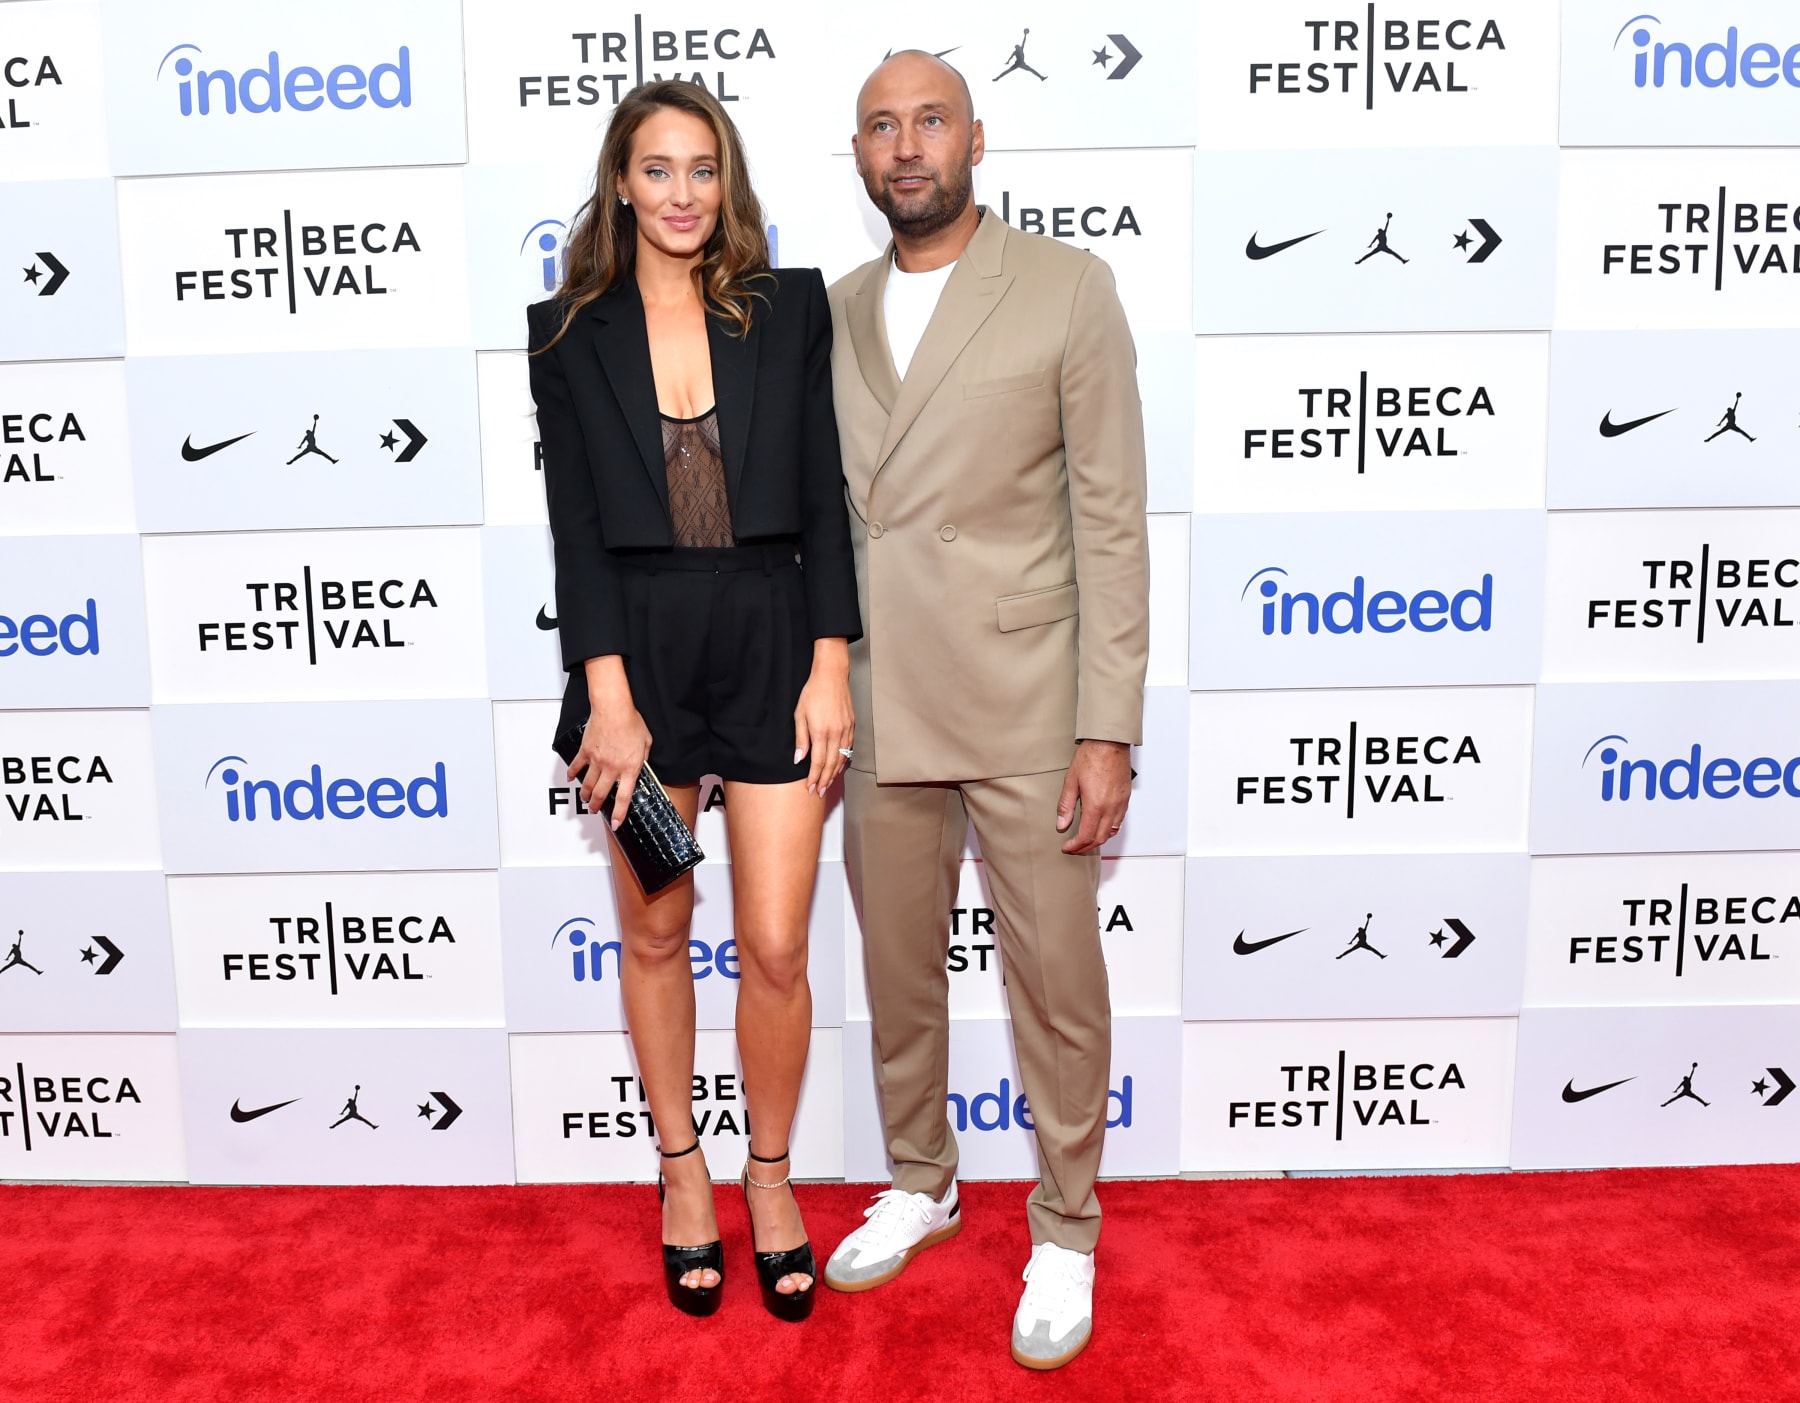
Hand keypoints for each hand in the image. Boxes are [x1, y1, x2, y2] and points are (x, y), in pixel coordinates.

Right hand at [574, 656, 651, 829]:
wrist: (614, 708)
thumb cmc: (632, 722)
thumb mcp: (646, 743)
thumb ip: (643, 758)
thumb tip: (641, 765)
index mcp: (629, 768)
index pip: (624, 797)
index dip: (619, 813)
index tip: (615, 823)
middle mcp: (612, 768)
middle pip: (602, 794)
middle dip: (596, 805)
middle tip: (594, 810)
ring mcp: (597, 761)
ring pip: (589, 784)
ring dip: (586, 794)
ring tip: (585, 799)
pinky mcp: (585, 751)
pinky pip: (576, 766)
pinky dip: (572, 774)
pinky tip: (571, 779)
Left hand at [794, 638, 853, 795]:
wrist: (831, 676)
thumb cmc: (812, 693)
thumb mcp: (800, 715)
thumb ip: (801, 739)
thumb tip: (799, 759)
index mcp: (821, 732)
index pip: (818, 762)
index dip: (815, 777)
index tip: (811, 788)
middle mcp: (836, 733)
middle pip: (831, 764)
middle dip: (825, 780)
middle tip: (820, 792)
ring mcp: (846, 730)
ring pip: (842, 758)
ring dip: (835, 773)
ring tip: (829, 784)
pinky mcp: (852, 725)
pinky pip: (848, 748)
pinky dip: (844, 760)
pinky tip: (839, 766)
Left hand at [1055, 739, 1132, 854]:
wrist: (1109, 742)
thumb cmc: (1091, 757)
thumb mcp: (1071, 781)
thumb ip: (1066, 806)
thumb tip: (1062, 824)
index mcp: (1096, 805)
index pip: (1086, 836)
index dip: (1075, 846)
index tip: (1067, 847)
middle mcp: (1111, 808)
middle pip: (1100, 838)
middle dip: (1085, 847)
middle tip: (1074, 848)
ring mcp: (1120, 804)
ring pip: (1111, 832)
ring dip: (1098, 840)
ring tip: (1086, 840)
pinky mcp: (1125, 798)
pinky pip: (1119, 821)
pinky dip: (1109, 829)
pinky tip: (1100, 826)